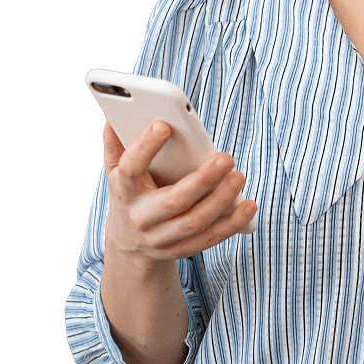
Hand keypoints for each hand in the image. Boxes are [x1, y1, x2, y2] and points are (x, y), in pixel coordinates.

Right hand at [102, 119, 256, 262]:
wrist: (129, 243)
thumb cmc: (130, 194)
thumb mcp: (115, 171)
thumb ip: (116, 143)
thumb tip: (114, 114)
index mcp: (124, 191)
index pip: (130, 169)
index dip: (145, 147)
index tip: (164, 124)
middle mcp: (142, 217)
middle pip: (174, 200)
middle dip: (202, 180)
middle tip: (226, 158)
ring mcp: (162, 238)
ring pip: (195, 221)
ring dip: (222, 200)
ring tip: (238, 177)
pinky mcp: (181, 249)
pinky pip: (210, 238)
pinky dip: (232, 223)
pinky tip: (248, 206)